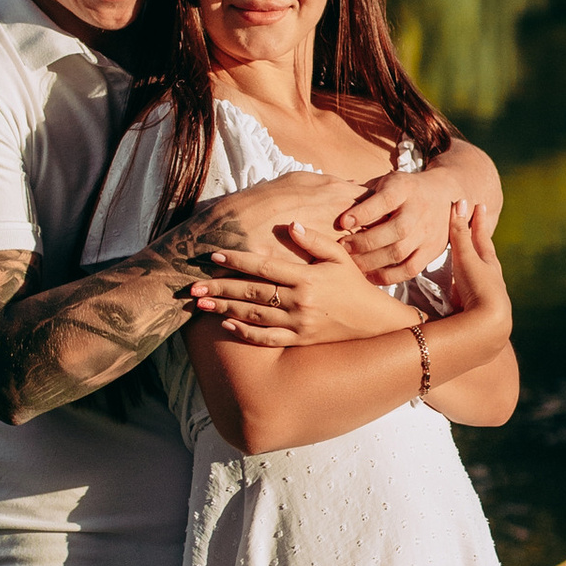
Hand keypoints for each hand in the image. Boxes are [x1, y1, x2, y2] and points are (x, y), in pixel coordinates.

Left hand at [194, 216, 403, 345]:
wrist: (373, 322)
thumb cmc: (354, 285)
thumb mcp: (340, 256)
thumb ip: (315, 240)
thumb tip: (289, 225)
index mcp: (307, 278)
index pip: (264, 267)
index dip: (237, 260)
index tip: (214, 255)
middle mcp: (299, 302)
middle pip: (251, 293)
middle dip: (220, 288)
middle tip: (192, 284)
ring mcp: (297, 324)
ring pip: (254, 316)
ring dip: (224, 309)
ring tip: (200, 303)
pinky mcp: (298, 340)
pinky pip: (266, 339)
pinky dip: (245, 333)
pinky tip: (226, 324)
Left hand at [338, 153, 488, 278]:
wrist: (445, 194)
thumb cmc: (404, 189)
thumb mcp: (386, 181)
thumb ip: (363, 193)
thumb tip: (332, 204)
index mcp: (405, 188)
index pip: (386, 199)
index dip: (364, 212)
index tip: (342, 221)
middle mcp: (419, 210)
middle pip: (394, 230)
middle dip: (365, 242)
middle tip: (342, 247)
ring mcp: (427, 233)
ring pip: (399, 252)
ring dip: (372, 261)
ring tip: (351, 263)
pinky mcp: (431, 251)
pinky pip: (409, 269)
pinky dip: (387, 276)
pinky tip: (369, 275)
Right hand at [440, 202, 512, 346]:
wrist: (489, 325)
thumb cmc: (478, 286)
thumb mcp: (466, 258)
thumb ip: (460, 234)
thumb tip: (460, 202)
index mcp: (489, 262)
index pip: (482, 236)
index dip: (478, 221)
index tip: (479, 206)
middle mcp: (491, 277)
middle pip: (486, 254)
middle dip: (481, 240)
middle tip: (480, 226)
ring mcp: (487, 294)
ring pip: (482, 274)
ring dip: (476, 265)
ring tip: (473, 259)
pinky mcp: (480, 310)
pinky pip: (473, 293)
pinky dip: (468, 287)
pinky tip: (464, 294)